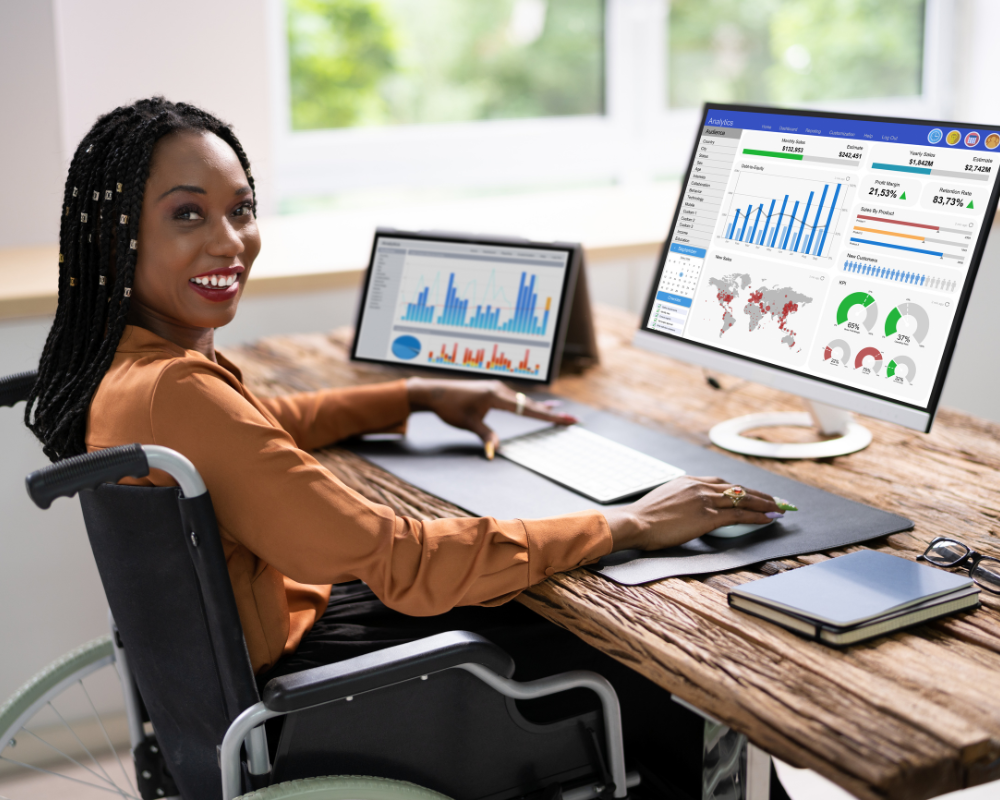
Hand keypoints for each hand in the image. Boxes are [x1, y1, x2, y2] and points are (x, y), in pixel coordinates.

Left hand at [406, 377, 576, 456]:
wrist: (434, 392)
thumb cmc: (450, 407)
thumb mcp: (468, 423)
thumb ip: (485, 435)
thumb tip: (494, 452)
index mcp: (496, 396)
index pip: (528, 409)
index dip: (548, 416)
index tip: (566, 418)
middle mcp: (500, 389)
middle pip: (531, 404)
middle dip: (552, 414)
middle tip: (573, 420)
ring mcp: (498, 388)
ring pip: (525, 401)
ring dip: (543, 409)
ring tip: (563, 414)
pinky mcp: (494, 390)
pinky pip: (518, 399)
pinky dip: (531, 404)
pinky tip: (543, 404)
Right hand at [604, 476, 781, 551]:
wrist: (636, 522)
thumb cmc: (645, 518)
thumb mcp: (665, 501)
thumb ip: (680, 500)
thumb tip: (687, 510)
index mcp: (688, 481)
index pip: (722, 484)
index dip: (741, 489)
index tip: (752, 494)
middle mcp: (699, 486)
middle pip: (738, 489)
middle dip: (760, 495)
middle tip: (777, 500)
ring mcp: (704, 500)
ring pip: (743, 500)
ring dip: (765, 504)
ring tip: (780, 508)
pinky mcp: (707, 516)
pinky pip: (739, 515)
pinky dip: (758, 516)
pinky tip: (769, 518)